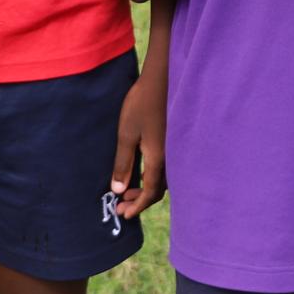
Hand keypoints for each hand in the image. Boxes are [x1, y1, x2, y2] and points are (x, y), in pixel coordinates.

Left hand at [109, 63, 165, 219]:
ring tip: (129, 188)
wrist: (163, 78)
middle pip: (159, 189)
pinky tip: (143, 169)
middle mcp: (171, 157)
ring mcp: (175, 148)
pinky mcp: (174, 139)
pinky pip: (167, 167)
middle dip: (140, 200)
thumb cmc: (143, 104)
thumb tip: (119, 189)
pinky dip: (154, 175)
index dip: (137, 206)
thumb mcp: (126, 134)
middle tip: (121, 204)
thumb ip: (123, 163)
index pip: (150, 193)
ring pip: (164, 178)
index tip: (123, 215)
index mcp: (158, 159)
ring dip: (147, 187)